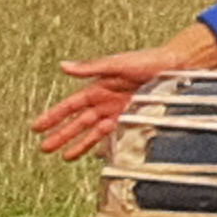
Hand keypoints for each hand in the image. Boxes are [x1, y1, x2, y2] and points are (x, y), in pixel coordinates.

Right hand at [33, 23, 216, 160]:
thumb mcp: (119, 63)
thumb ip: (92, 68)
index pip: (71, 105)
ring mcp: (119, 110)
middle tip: (44, 148)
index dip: (53, 116)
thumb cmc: (150, 60)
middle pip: (78, 121)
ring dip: (78, 142)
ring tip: (63, 156)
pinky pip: (113, 133)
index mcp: (99, 86)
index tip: (37, 127)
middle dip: (61, 134)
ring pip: (93, 130)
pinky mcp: (133, 117)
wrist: (179, 66)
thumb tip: (64, 66)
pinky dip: (102, 143)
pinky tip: (94, 154)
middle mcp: (106, 100)